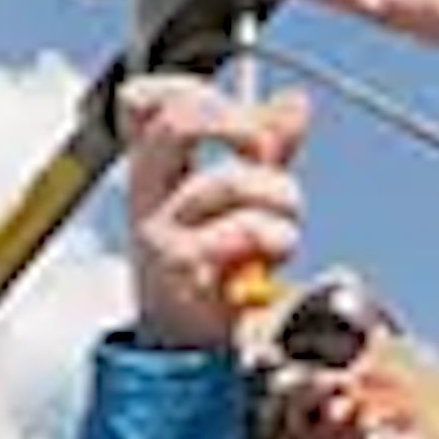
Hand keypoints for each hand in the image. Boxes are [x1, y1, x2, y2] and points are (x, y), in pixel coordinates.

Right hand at [121, 73, 311, 349]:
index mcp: (154, 171)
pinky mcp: (183, 269)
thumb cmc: (211, 267)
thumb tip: (295, 102)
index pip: (143, 102)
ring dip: (280, 198)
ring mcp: (160, 232)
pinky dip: (276, 237)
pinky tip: (274, 252)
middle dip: (240, 126)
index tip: (234, 116)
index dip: (188, 89)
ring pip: (229, 180)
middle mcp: (147, 196)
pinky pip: (243, 230)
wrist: (188, 349)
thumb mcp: (237, 198)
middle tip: (265, 155)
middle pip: (178, 121)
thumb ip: (265, 148)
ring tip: (285, 227)